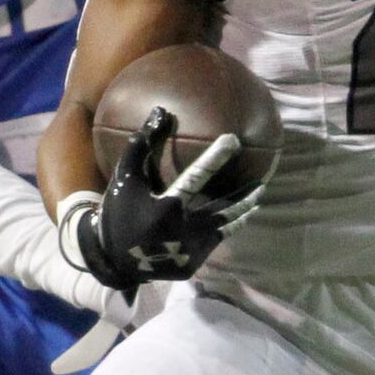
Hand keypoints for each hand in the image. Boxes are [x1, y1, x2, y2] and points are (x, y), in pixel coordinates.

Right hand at [63, 108, 262, 291]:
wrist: (113, 259)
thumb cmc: (118, 212)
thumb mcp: (125, 177)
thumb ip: (141, 143)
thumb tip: (161, 111)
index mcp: (165, 207)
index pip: (196, 177)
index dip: (216, 157)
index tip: (234, 140)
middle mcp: (181, 230)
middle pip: (222, 208)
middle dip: (244, 193)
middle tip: (262, 180)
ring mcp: (189, 250)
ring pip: (224, 226)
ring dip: (243, 210)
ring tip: (258, 196)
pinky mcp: (192, 263)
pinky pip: (215, 241)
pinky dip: (229, 227)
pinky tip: (241, 216)